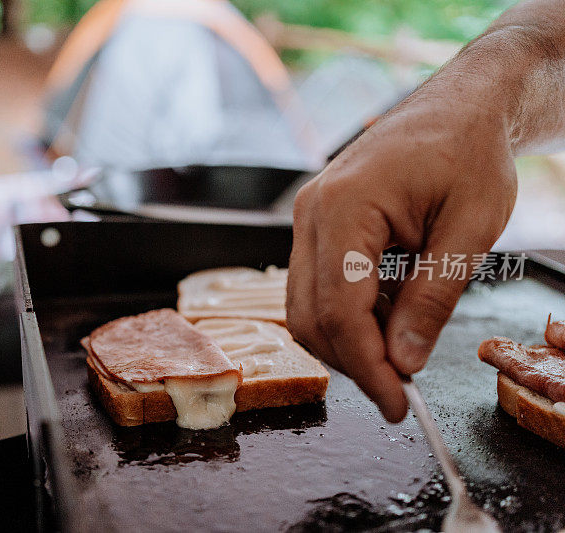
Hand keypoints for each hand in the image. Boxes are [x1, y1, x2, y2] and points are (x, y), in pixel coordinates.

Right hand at [286, 82, 516, 421]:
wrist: (458, 108)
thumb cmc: (470, 154)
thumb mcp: (471, 229)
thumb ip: (431, 298)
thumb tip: (402, 361)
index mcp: (345, 207)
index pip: (339, 310)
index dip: (366, 366)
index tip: (400, 404)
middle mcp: (311, 213)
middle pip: (310, 316)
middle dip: (353, 361)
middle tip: (403, 389)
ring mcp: (308, 219)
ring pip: (304, 307)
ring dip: (348, 342)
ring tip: (401, 350)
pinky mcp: (317, 227)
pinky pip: (316, 288)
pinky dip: (348, 317)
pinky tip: (387, 318)